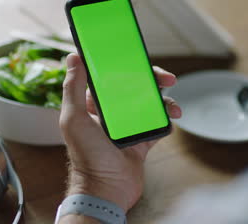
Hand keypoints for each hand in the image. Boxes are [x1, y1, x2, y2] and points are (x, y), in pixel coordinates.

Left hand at [59, 53, 180, 212]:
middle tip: (169, 79)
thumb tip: (74, 57)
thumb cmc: (86, 156)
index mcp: (94, 104)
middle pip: (136, 87)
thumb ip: (73, 87)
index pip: (112, 77)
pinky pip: (158, 124)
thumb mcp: (74, 118)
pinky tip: (171, 119)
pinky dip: (167, 119)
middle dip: (153, 80)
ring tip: (174, 106)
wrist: (107, 190)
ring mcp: (128, 125)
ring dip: (165, 100)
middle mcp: (112, 112)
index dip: (127, 66)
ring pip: (150, 103)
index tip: (140, 60)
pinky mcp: (142, 139)